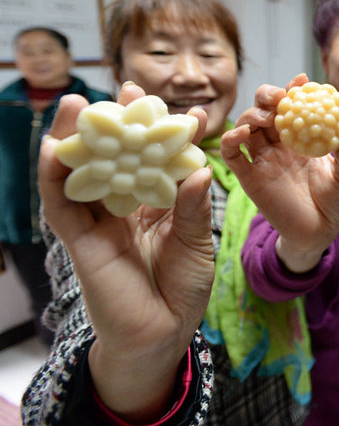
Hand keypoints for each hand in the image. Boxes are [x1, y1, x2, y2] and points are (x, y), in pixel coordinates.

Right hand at [38, 82, 213, 422]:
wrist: (162, 335)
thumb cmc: (181, 289)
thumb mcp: (196, 243)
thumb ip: (193, 208)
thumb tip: (197, 168)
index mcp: (152, 205)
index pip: (152, 161)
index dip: (159, 134)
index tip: (177, 105)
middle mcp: (122, 209)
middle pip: (112, 158)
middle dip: (115, 124)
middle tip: (123, 89)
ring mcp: (98, 223)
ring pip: (80, 174)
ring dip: (74, 139)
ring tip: (77, 103)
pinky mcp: (80, 243)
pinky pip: (62, 206)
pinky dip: (54, 177)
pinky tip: (53, 148)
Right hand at [221, 74, 338, 271]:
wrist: (318, 233)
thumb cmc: (334, 203)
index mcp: (302, 138)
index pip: (294, 107)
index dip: (294, 90)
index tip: (302, 80)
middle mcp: (279, 144)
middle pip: (265, 109)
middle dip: (269, 96)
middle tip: (280, 96)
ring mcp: (262, 159)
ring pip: (247, 125)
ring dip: (252, 114)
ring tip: (266, 117)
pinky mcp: (248, 176)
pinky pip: (232, 155)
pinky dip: (230, 140)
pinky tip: (241, 134)